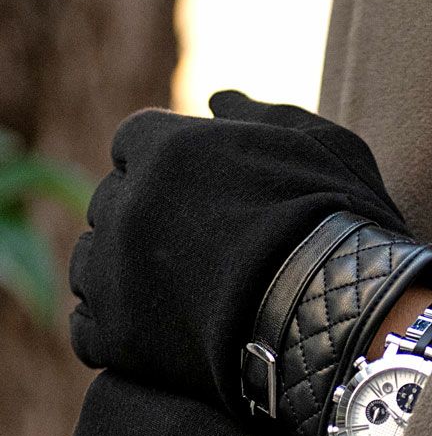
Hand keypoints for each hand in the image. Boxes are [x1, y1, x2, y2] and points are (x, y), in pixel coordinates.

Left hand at [68, 91, 405, 414]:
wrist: (341, 313)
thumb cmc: (339, 224)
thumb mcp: (323, 146)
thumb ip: (261, 116)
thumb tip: (217, 99)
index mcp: (165, 148)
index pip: (133, 145)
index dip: (166, 170)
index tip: (200, 197)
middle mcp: (126, 203)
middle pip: (112, 204)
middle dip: (147, 223)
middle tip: (201, 255)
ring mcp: (116, 272)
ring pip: (91, 264)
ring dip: (124, 276)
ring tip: (180, 298)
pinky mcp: (119, 336)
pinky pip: (88, 329)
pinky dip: (114, 331)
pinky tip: (158, 335)